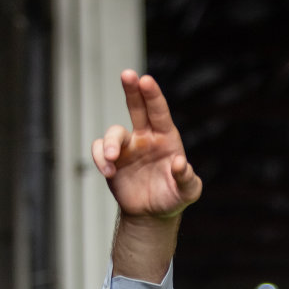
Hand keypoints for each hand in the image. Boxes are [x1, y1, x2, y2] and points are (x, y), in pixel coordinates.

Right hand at [91, 70, 200, 219]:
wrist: (152, 214)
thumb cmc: (174, 197)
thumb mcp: (188, 191)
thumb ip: (187, 178)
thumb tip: (179, 163)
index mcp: (166, 138)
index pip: (159, 112)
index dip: (153, 95)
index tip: (146, 80)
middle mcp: (146, 137)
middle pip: (137, 107)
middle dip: (131, 90)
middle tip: (127, 74)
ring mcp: (127, 147)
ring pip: (114, 132)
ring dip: (111, 143)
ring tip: (114, 159)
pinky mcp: (111, 160)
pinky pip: (100, 150)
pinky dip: (100, 158)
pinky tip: (109, 172)